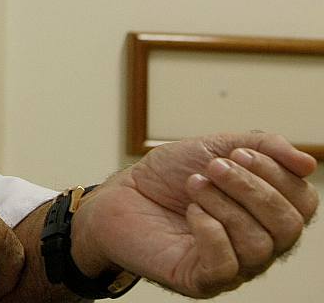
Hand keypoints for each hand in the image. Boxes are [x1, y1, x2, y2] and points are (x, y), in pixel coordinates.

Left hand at [71, 132, 317, 297]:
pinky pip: (227, 266)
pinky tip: (190, 212)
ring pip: (258, 245)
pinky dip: (209, 231)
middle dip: (251, 188)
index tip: (237, 153)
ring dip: (223, 205)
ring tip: (194, 185)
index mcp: (267, 213)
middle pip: (288, 226)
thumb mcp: (215, 147)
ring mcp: (234, 266)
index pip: (304, 202)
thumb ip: (262, 146)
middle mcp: (259, 244)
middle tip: (214, 168)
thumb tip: (308, 163)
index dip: (276, 174)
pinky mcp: (202, 280)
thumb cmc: (169, 176)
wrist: (120, 195)